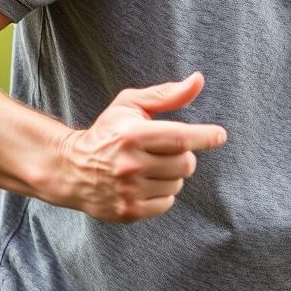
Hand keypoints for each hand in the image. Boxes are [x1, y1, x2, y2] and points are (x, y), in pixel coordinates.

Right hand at [56, 72, 226, 222]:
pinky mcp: (129, 211)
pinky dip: (162, 193)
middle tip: (166, 150)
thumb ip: (166, 94)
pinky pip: (167, 203)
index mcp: (133, 135)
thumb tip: (198, 79)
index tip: (220, 135)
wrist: (71, 168)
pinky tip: (144, 183)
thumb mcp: (131, 105)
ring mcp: (129, 191)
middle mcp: (131, 165)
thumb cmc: (107, 131)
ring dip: (172, 175)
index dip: (206, 136)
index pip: (181, 137)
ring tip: (150, 166)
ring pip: (178, 184)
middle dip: (184, 155)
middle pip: (186, 164)